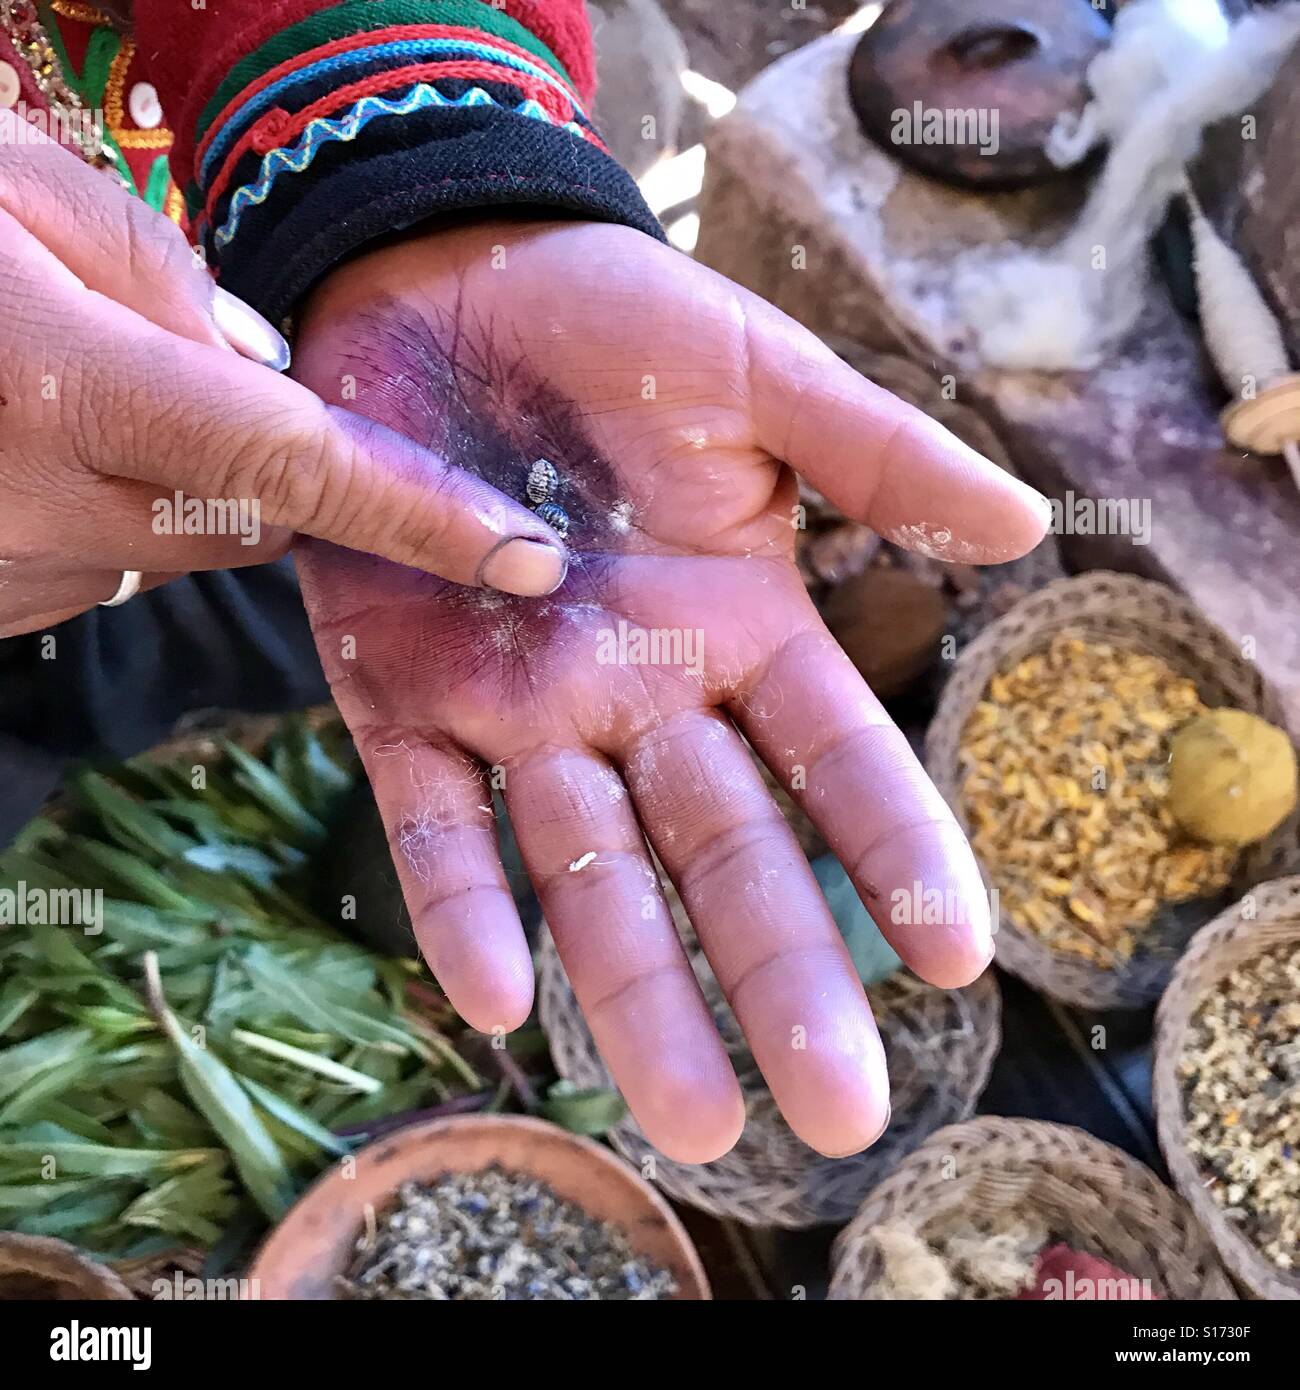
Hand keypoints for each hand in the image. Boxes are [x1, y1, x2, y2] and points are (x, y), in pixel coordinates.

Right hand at [0, 115, 566, 637]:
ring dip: (183, 476)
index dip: (424, 519)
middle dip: (275, 459)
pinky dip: (116, 505)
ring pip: (187, 541)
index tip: (527, 559)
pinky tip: (31, 439)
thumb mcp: (1, 184)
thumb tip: (263, 374)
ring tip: (76, 387)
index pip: (299, 470)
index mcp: (64, 389)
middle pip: (261, 515)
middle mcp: (49, 508)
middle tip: (189, 369)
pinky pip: (111, 560)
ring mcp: (19, 574)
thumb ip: (153, 272)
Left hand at [292, 220, 1049, 1161]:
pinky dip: (463, 907)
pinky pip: (435, 824)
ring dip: (633, 991)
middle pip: (723, 853)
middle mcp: (642, 697)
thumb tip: (1028, 532)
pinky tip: (499, 1000)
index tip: (955, 956)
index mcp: (738, 628)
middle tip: (835, 1110)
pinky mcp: (401, 701)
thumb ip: (876, 457)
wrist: (434, 278)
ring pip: (591, 872)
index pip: (835, 762)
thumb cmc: (606, 315)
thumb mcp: (756, 381)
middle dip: (780, 975)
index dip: (895, 853)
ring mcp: (522, 711)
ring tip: (689, 1118)